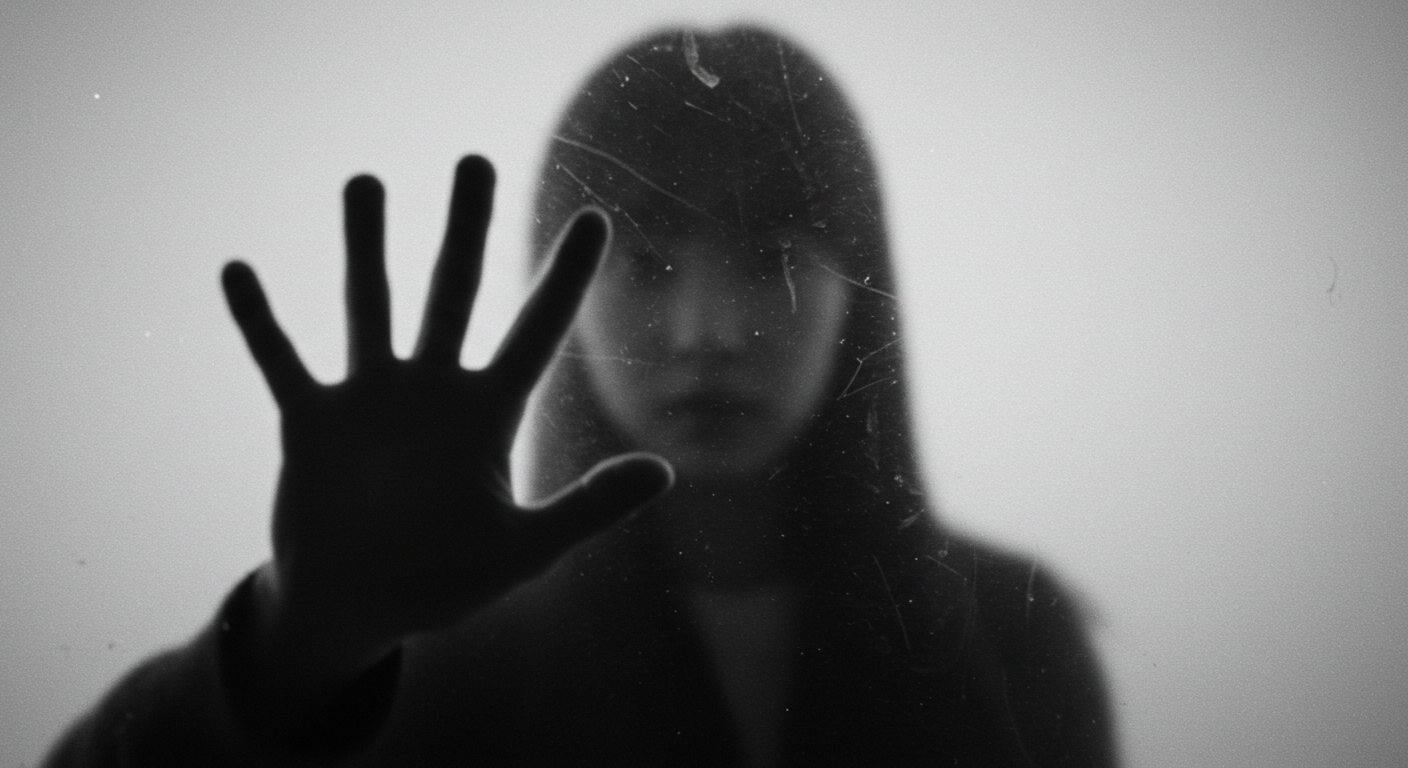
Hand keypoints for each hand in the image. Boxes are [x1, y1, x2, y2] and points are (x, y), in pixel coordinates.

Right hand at [221, 156, 671, 674]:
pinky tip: (239, 269)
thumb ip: (588, 509)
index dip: (568, 278)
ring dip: (366, 245)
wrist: (359, 606)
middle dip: (465, 228)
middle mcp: (432, 391)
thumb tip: (665, 471)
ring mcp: (369, 400)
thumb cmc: (443, 580)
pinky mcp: (310, 422)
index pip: (538, 331)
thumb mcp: (523, 550)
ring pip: (370, 304)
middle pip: (455, 292)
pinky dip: (259, 320)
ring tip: (366, 180)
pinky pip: (281, 360)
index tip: (597, 217)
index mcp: (488, 414)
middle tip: (473, 161)